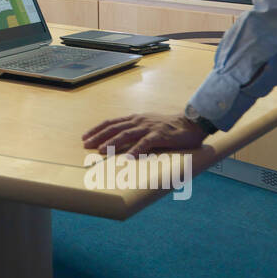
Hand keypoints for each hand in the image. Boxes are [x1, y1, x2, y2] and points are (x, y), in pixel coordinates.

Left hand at [81, 113, 208, 155]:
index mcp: (135, 119)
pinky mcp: (160, 135)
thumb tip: (120, 144)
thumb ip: (136, 132)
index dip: (97, 129)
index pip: (111, 123)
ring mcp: (149, 128)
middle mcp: (139, 121)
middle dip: (98, 136)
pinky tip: (128, 159)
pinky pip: (145, 143)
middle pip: (114, 128)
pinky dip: (136, 151)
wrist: (191, 123)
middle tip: (86, 145)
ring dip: (112, 143)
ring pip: (126, 134)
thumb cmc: (169, 127)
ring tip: (101, 151)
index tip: (85, 137)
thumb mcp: (148, 126)